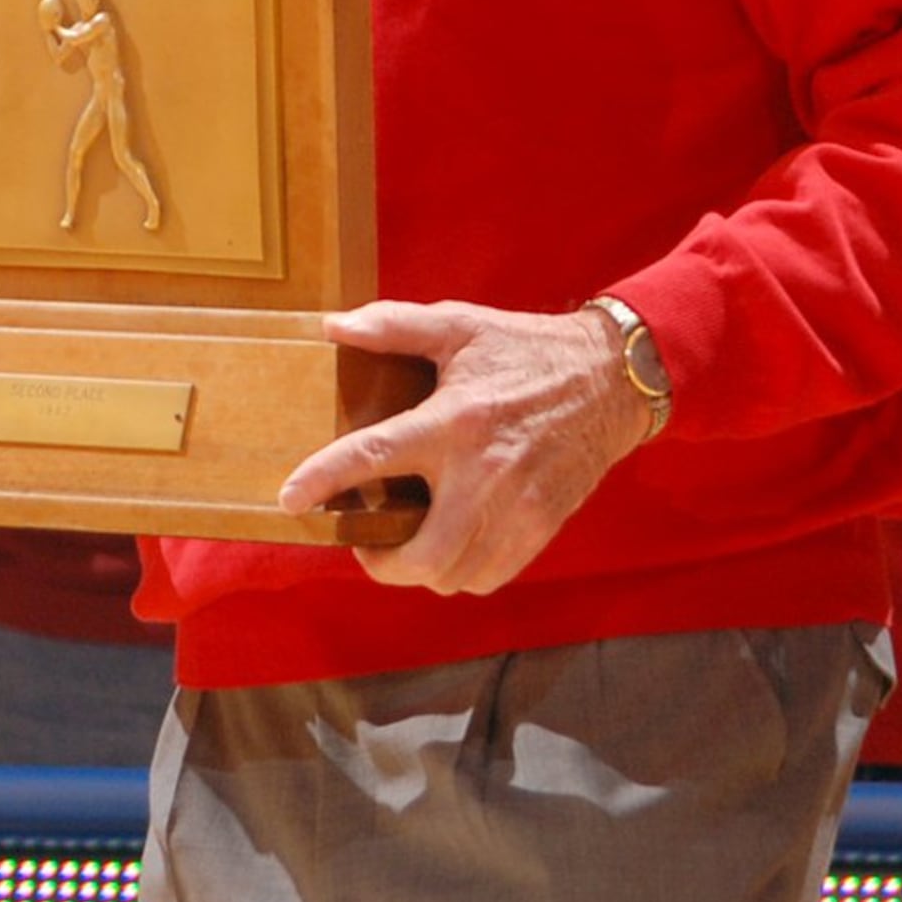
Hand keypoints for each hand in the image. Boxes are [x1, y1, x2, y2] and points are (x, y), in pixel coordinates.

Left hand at [278, 299, 654, 595]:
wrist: (611, 380)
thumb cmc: (527, 350)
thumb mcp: (461, 325)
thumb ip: (394, 326)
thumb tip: (334, 326)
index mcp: (453, 420)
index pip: (373, 456)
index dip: (324, 480)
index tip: (290, 500)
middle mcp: (482, 474)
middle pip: (418, 555)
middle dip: (379, 562)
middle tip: (366, 543)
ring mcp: (515, 508)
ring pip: (453, 574)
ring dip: (420, 569)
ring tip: (408, 543)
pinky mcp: (540, 526)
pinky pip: (488, 576)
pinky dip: (461, 572)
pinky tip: (452, 545)